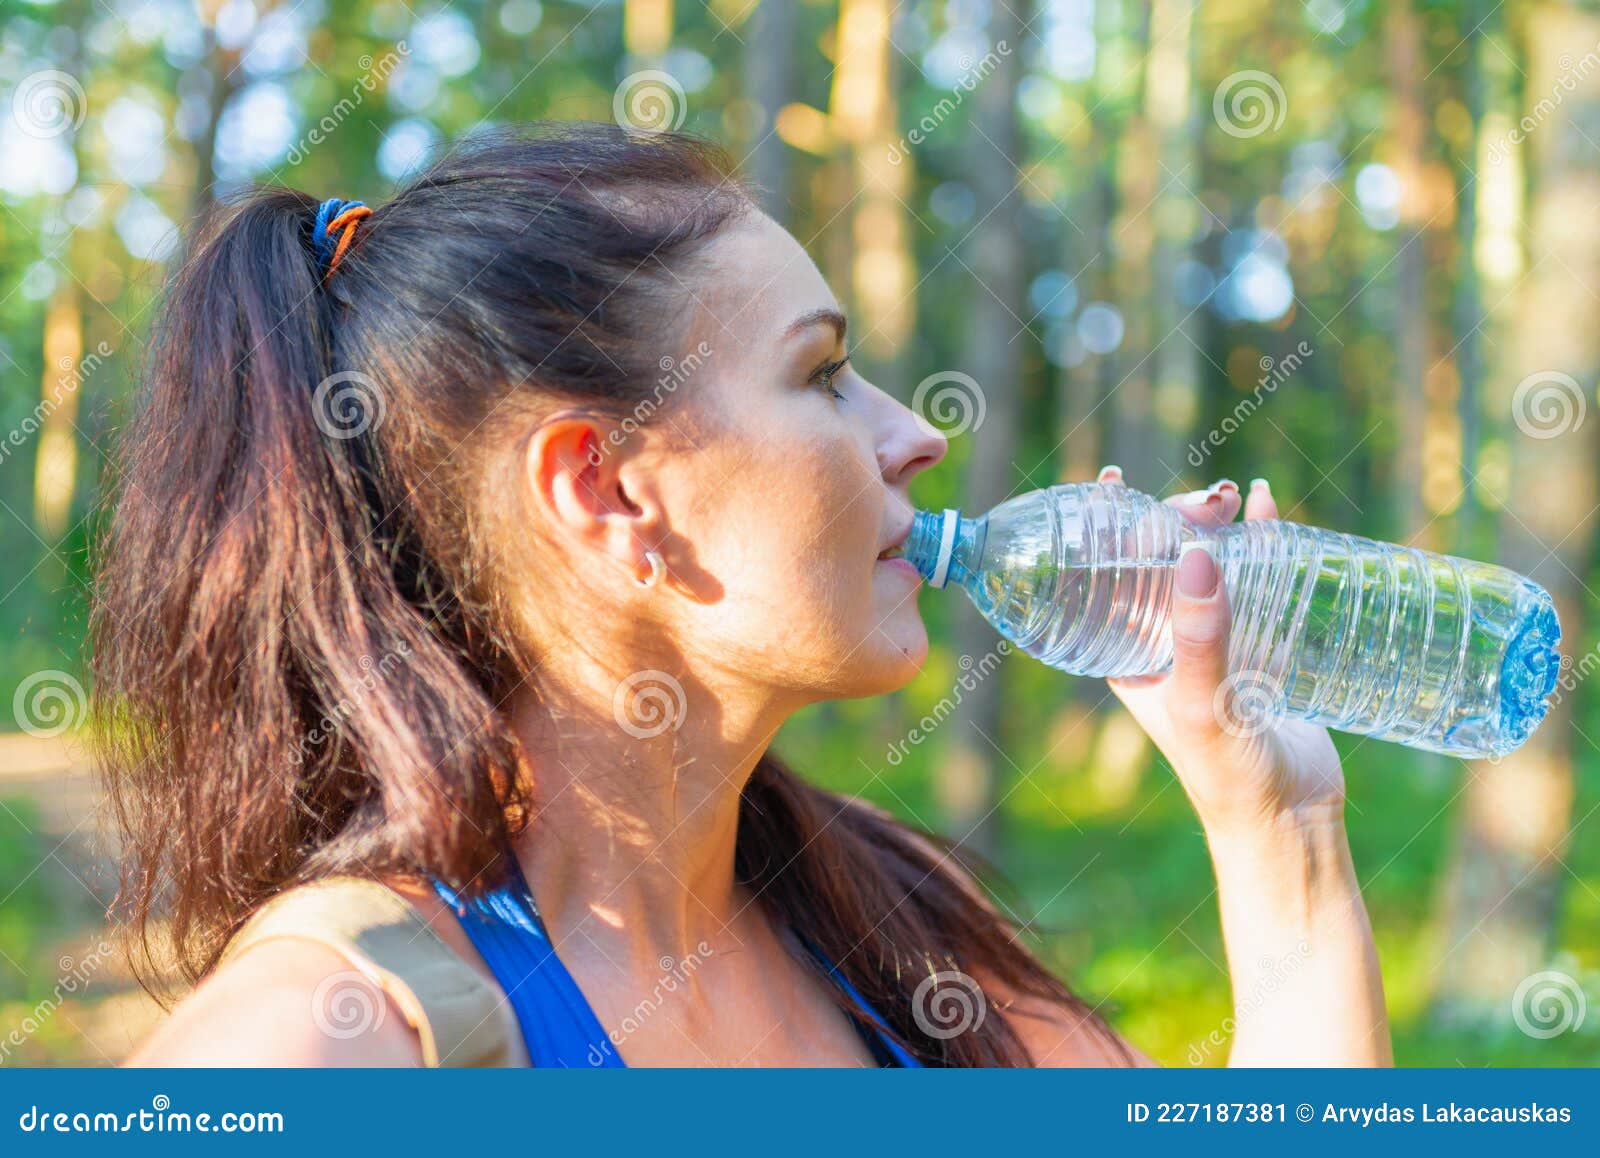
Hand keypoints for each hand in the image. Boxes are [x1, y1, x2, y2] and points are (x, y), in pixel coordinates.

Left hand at [1096, 466, 1344, 834]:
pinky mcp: (1262, 641)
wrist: (1290, 821)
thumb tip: (1195, 554)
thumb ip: (1200, 636)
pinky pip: (1256, 577)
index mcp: (1127, 650)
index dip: (1104, 526)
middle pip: (1159, 557)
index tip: (1113, 481)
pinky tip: (1267, 505)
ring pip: (1206, 561)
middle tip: (1211, 501)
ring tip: (1237, 497)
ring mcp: (1214, 638)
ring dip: (1215, 522)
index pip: (1103, 575)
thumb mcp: (1204, 703)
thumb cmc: (1228, 774)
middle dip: (1176, 516)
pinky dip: (1259, 538)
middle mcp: (1164, 639)